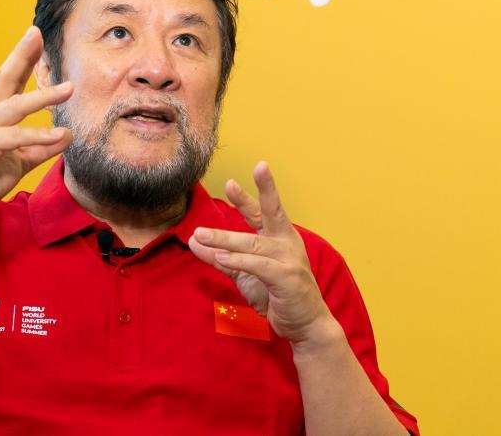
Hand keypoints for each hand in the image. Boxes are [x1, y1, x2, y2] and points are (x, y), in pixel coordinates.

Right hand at [0, 26, 73, 226]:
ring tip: (70, 88)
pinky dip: (40, 136)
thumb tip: (67, 136)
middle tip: (36, 34)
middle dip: (21, 55)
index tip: (36, 37)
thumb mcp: (17, 160)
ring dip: (45, 96)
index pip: (8, 80)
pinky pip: (17, 137)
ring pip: (17, 106)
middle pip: (5, 78)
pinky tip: (61, 135)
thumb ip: (40, 148)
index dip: (22, 58)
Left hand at [188, 162, 336, 346]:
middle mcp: (287, 243)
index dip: (254, 193)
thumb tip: (194, 242)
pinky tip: (220, 256)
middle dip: (247, 202)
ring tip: (200, 235)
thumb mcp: (245, 274)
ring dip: (224, 240)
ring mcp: (289, 260)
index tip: (241, 175)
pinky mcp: (287, 278)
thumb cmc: (279, 295)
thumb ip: (222, 257)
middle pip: (264, 218)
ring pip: (253, 244)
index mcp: (281, 237)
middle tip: (227, 187)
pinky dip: (238, 260)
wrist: (306, 325)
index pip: (266, 210)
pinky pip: (258, 266)